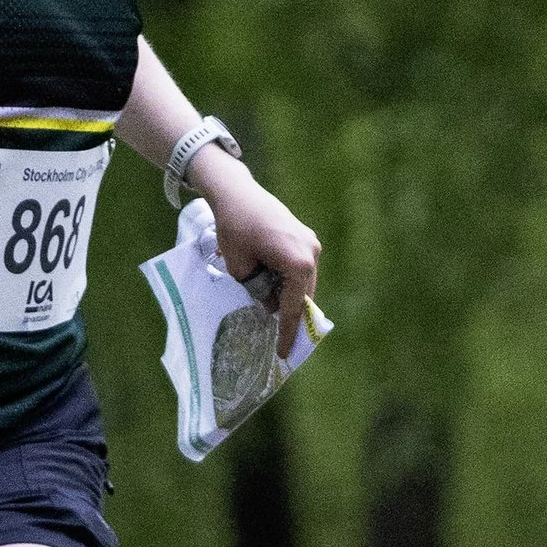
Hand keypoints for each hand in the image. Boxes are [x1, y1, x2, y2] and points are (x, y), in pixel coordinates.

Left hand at [193, 150, 321, 359]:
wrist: (237, 193)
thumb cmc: (234, 228)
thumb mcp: (240, 268)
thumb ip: (257, 291)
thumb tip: (270, 307)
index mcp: (298, 263)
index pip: (294, 307)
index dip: (288, 332)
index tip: (284, 353)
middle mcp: (311, 253)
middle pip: (303, 295)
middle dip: (289, 314)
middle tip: (276, 336)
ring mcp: (311, 243)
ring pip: (302, 282)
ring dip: (287, 295)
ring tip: (267, 305)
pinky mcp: (305, 238)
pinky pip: (300, 268)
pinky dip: (288, 281)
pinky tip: (270, 285)